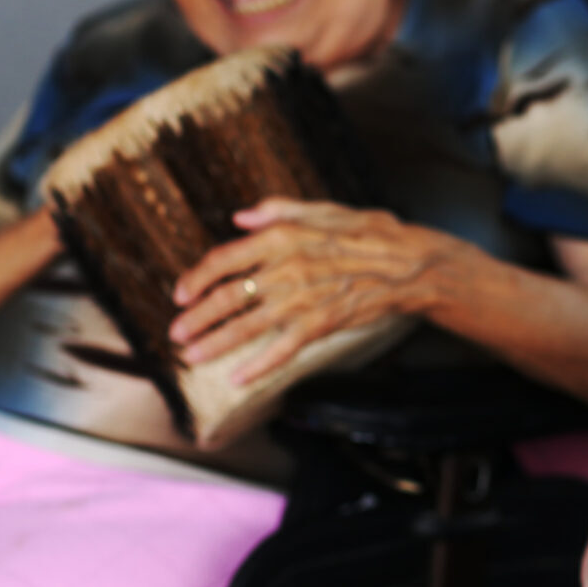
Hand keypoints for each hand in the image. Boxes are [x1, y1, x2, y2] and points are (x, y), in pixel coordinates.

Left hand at [168, 197, 454, 384]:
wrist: (411, 263)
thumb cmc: (371, 232)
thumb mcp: (325, 209)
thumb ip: (280, 210)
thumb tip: (241, 216)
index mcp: (283, 237)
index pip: (225, 259)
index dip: (197, 278)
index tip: (181, 294)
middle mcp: (287, 268)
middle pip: (229, 296)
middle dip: (198, 318)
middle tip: (176, 333)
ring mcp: (303, 298)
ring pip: (248, 326)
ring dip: (216, 343)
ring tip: (192, 357)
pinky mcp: (322, 323)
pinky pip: (283, 348)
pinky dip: (259, 365)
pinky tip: (238, 377)